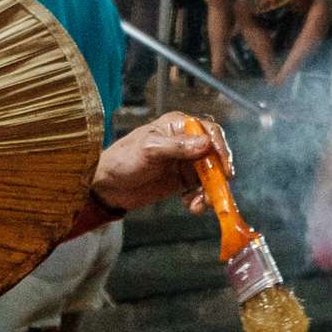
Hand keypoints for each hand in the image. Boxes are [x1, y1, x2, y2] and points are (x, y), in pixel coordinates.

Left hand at [91, 112, 229, 215]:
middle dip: (217, 176)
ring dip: (209, 192)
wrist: (107, 186)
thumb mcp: (149, 150)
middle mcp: (186, 142)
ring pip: (211, 175)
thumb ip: (178, 147)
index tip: (224, 170)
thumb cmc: (122, 160)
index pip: (209, 131)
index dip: (221, 149)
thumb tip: (206, 144)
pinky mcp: (183, 180)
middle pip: (215, 155)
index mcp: (177, 126)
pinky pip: (201, 188)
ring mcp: (186, 162)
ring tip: (197, 205)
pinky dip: (200, 198)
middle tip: (214, 194)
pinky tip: (189, 204)